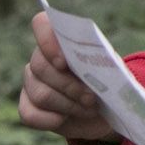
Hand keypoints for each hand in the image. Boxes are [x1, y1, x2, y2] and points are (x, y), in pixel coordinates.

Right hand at [18, 11, 116, 141]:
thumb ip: (103, 62)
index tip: (63, 61)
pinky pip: (29, 114)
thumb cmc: (112, 86)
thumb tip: (92, 68)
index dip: (47, 40)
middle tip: (92, 98)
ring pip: (40, 94)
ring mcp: (32, 83)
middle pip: (41, 67)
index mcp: (61, 42)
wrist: (110, 114)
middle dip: (69, 85)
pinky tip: (63, 120)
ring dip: (68, 105)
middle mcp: (41, 59)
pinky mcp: (29, 107)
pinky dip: (49, 120)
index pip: (41, 24)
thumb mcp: (115, 71)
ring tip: (89, 108)